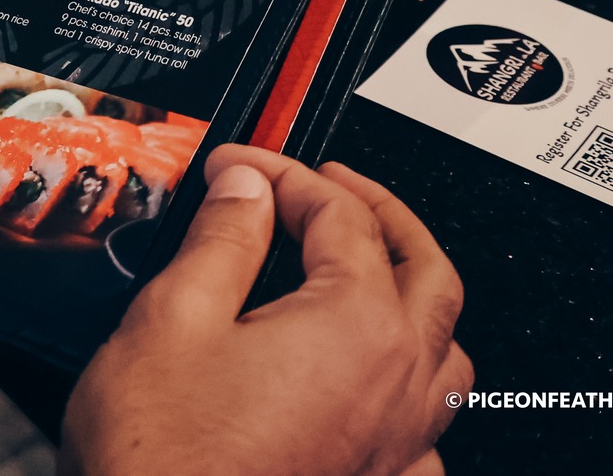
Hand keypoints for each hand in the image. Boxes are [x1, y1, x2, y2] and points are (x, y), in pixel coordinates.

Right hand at [61, 145, 471, 475]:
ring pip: (446, 351)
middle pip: (425, 268)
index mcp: (355, 323)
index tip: (241, 166)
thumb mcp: (174, 316)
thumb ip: (223, 238)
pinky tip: (375, 385)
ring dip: (414, 295)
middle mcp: (396, 381)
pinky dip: (410, 389)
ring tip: (372, 270)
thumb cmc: (166, 457)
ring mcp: (397, 442)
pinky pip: (426, 430)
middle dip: (378, 212)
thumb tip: (248, 186)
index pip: (338, 213)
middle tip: (332, 185)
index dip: (283, 174)